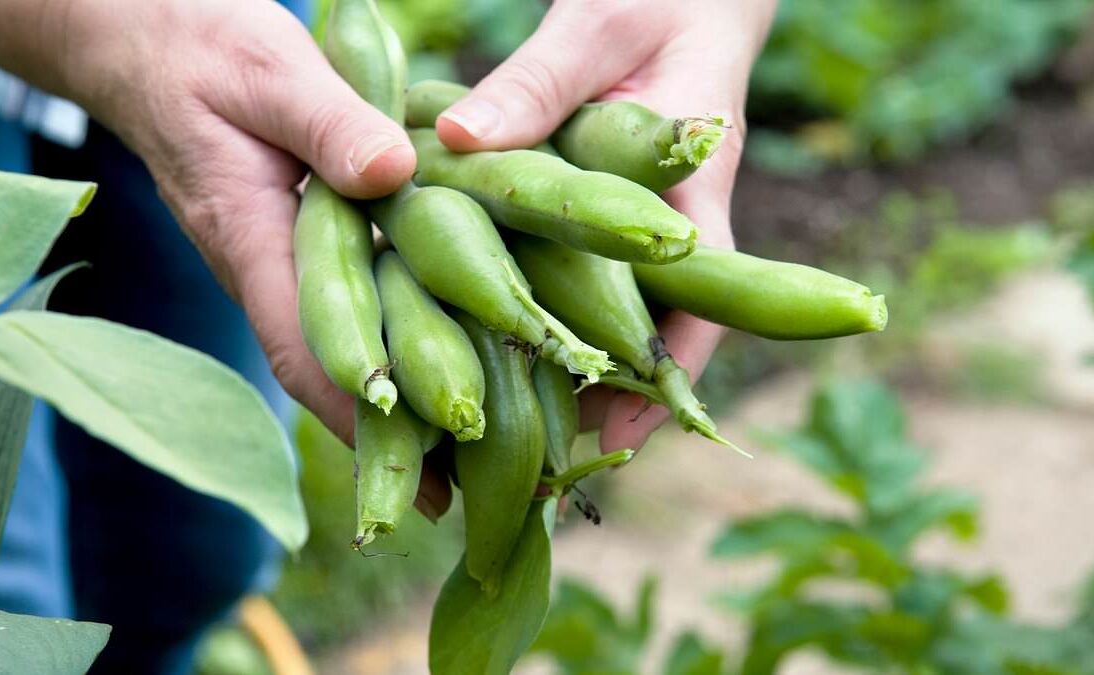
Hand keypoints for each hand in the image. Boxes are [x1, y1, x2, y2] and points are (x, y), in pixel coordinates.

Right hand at [0, 0, 455, 513]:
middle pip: (336, 370)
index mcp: (253, 240)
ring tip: (471, 450)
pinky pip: (362, 298)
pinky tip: (453, 352)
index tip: (415, 474)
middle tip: (459, 493)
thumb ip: (327, 122)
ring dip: (403, 396)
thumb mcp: (268, 72)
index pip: (307, 348)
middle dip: (391, 435)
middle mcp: (273, 267)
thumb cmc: (202, 50)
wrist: (155, 39)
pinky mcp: (312, 238)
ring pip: (353, 342)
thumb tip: (395, 173)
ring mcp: (290, 259)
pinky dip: (404, 332)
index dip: (360, 414)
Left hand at [437, 0, 776, 453]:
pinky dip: (539, 310)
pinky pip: (573, 275)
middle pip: (647, 339)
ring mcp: (636, 226)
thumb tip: (456, 136)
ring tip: (503, 420)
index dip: (663, 383)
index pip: (698, 311)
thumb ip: (536, 81)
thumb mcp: (595, 26)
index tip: (619, 442)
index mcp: (690, 195)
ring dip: (567, 368)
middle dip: (601, 401)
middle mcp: (667, 227)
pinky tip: (486, 335)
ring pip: (608, 316)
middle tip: (537, 456)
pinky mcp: (599, 213)